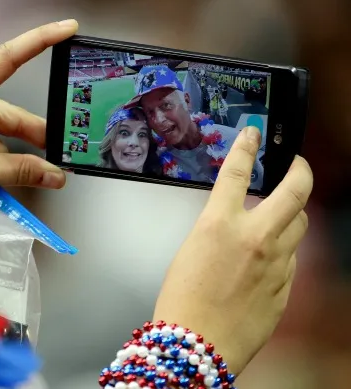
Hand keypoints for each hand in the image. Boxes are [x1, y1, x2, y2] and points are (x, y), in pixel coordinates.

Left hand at [0, 20, 77, 231]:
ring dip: (13, 154)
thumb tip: (55, 175)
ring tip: (38, 177)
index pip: (7, 60)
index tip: (67, 28)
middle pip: (6, 112)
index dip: (39, 41)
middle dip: (33, 135)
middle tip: (62, 154)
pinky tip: (8, 181)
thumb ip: (19, 171)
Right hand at [153, 126, 312, 374]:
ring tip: (282, 214)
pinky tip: (266, 262)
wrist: (195, 345)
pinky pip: (292, 260)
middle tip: (296, 164)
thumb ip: (218, 230)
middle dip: (300, 170)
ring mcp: (276, 263)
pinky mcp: (286, 287)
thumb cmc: (181, 302)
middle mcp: (254, 238)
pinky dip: (283, 253)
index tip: (253, 135)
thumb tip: (236, 223)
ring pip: (300, 225)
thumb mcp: (189, 251)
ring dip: (293, 214)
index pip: (237, 171)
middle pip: (295, 190)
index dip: (246, 147)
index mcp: (219, 225)